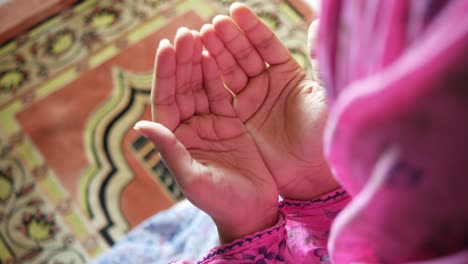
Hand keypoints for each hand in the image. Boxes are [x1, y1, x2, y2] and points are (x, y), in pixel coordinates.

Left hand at [134, 28, 278, 242]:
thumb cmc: (221, 202)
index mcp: (175, 141)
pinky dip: (217, 76)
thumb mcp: (192, 179)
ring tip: (197, 35)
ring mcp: (210, 124)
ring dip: (197, 62)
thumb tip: (140, 125)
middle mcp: (189, 129)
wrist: (253, 212)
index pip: (165, 100)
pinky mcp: (231, 124)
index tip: (166, 47)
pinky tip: (214, 55)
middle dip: (181, 61)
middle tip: (184, 33)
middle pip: (181, 88)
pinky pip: (221, 94)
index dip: (164, 74)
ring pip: (200, 87)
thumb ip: (169, 150)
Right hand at [200, 3, 339, 199]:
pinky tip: (199, 63)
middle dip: (229, 38)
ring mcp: (251, 102)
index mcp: (289, 74)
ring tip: (200, 37)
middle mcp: (268, 85)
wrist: (314, 175)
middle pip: (244, 55)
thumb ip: (319, 60)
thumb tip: (318, 22)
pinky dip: (210, 80)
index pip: (267, 45)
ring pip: (230, 72)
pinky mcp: (239, 121)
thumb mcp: (327, 95)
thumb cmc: (327, 135)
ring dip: (216, 54)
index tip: (236, 10)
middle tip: (212, 24)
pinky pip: (221, 96)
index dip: (252, 28)